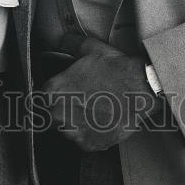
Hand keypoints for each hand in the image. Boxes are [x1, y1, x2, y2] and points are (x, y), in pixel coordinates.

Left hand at [42, 34, 160, 150]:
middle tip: (85, 100)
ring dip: (78, 122)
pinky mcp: (89, 144)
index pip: (44, 97)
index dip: (58, 94)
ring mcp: (73, 131)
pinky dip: (92, 133)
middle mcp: (58, 114)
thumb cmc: (116, 70)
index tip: (68, 93)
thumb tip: (62, 40)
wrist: (140, 89)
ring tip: (96, 109)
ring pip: (68, 129)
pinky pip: (85, 140)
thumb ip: (69, 44)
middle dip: (66, 108)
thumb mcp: (89, 48)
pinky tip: (103, 119)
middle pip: (54, 115)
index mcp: (52, 91)